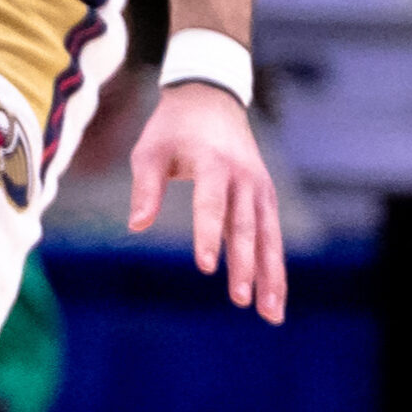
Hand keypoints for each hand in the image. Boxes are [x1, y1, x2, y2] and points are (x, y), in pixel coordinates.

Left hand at [128, 81, 286, 322]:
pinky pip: (272, 234)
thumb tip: (136, 226)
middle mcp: (243, 177)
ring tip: (271, 314)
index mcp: (213, 163)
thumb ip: (145, 187)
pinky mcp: (265, 194)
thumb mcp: (150, 150)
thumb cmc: (173, 128)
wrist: (210, 97)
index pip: (211, 205)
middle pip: (244, 226)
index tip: (205, 266)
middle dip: (243, 265)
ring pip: (268, 236)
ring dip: (271, 275)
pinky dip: (275, 264)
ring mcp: (259, 186)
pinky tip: (273, 295)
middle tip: (238, 300)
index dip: (208, 235)